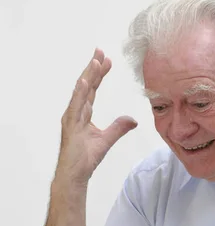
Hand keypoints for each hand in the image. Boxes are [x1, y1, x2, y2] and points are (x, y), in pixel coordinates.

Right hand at [56, 48, 136, 186]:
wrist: (75, 175)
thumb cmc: (85, 158)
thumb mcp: (107, 140)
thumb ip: (119, 127)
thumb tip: (133, 119)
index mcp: (83, 113)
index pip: (92, 89)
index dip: (99, 74)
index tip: (107, 60)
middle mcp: (76, 112)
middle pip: (86, 85)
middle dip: (93, 67)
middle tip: (100, 50)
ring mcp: (71, 118)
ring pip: (81, 92)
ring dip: (88, 75)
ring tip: (95, 60)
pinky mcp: (70, 126)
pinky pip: (76, 107)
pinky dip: (80, 93)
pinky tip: (85, 81)